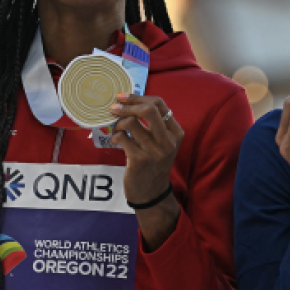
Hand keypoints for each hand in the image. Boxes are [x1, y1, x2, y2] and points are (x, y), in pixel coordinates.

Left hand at [109, 94, 183, 250]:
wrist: (151, 193)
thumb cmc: (153, 163)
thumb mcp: (161, 143)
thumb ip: (152, 124)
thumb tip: (128, 101)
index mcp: (175, 132)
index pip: (159, 103)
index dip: (138, 97)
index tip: (123, 97)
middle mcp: (167, 141)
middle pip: (148, 109)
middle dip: (128, 105)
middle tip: (114, 108)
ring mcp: (154, 151)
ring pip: (131, 123)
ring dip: (118, 123)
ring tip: (116, 129)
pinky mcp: (139, 160)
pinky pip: (122, 138)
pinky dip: (115, 136)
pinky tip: (115, 141)